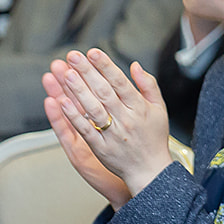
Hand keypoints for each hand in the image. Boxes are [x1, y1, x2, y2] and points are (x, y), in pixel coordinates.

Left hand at [45, 49, 171, 198]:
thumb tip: (135, 65)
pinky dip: (74, 116)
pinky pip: (86, 130)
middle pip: (104, 92)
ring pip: (93, 109)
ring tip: (66, 74)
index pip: (121, 82)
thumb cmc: (154, 138)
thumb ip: (149, 85)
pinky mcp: (101, 147)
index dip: (106, 66)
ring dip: (78, 91)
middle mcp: (126, 120)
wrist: (151, 171)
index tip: (93, 52)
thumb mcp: (160, 109)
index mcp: (140, 108)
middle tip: (73, 56)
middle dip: (88, 72)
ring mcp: (113, 134)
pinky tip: (63, 103)